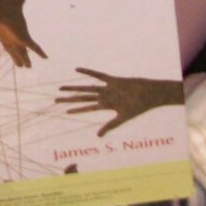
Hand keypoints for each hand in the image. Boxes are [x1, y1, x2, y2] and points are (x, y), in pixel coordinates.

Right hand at [0, 0, 45, 67]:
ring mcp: (20, 38)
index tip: (15, 61)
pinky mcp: (25, 37)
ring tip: (29, 67)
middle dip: (20, 59)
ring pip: (25, 52)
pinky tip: (46, 58)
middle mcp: (13, 38)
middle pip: (17, 51)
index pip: (9, 48)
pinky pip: (34, 47)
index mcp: (4, 36)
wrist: (2, 8)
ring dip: (27, 59)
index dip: (12, 55)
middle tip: (24, 66)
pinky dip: (40, 52)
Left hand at [55, 68, 185, 137]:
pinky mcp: (113, 79)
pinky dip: (88, 72)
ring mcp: (107, 87)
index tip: (65, 111)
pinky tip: (76, 69)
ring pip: (86, 87)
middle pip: (83, 98)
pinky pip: (98, 75)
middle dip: (69, 99)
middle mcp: (104, 96)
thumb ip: (110, 126)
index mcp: (106, 105)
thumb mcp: (123, 118)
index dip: (77, 109)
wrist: (150, 94)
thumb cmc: (139, 107)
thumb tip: (97, 136)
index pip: (88, 108)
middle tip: (55, 99)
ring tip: (60, 88)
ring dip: (74, 88)